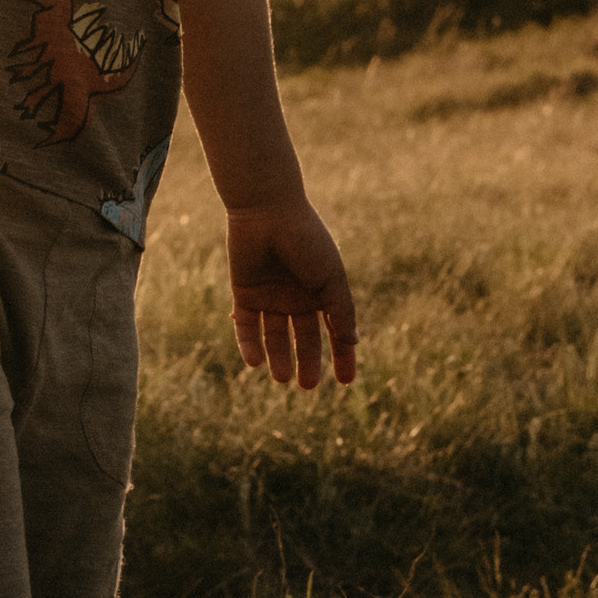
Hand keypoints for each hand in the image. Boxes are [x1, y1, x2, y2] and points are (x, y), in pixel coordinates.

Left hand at [226, 200, 357, 388]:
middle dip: (307, 362)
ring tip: (282, 379)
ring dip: (278, 358)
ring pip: (274, 336)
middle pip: (304, 338)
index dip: (342, 356)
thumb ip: (341, 310)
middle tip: (307, 387)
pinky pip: (246, 325)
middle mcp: (296, 296)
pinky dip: (249, 344)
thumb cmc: (306, 239)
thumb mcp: (330, 277)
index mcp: (322, 291)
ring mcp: (270, 296)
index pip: (335, 331)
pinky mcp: (244, 292)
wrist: (267, 210)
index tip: (346, 382)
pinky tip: (254, 362)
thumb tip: (353, 342)